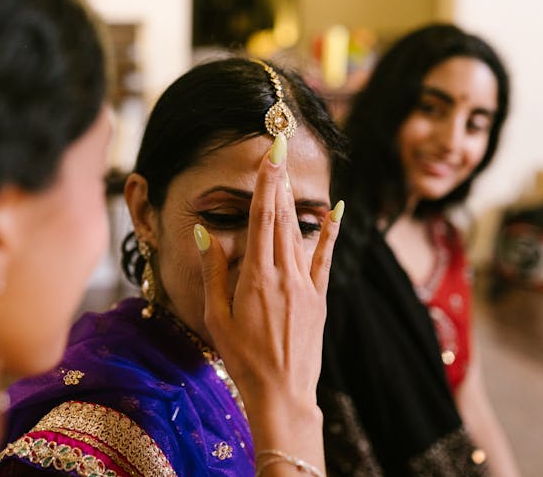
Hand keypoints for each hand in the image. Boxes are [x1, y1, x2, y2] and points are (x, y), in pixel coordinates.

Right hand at [194, 134, 342, 404]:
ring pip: (300, 232)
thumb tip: (205, 233)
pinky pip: (325, 257)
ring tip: (289, 173)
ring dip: (293, 200)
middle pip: (282, 217)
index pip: (262, 217)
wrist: (282, 394)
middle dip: (279, 181)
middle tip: (279, 148)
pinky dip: (330, 232)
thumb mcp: (217, 317)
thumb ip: (213, 272)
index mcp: (256, 277)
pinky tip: (336, 210)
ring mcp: (306, 285)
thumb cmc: (242, 358)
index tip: (269, 153)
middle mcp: (284, 274)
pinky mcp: (319, 298)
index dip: (266, 182)